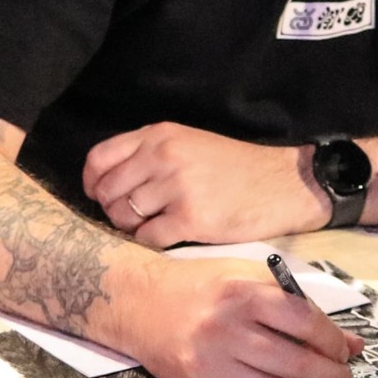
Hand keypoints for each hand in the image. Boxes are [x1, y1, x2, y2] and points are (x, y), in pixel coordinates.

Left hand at [85, 122, 327, 246]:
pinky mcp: (191, 218)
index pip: (99, 158)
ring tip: (160, 225)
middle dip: (115, 210)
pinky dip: (155, 242)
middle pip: (108, 192)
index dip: (93, 183)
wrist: (284, 184)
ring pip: (124, 217)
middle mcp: (164, 156)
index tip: (101, 196)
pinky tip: (175, 235)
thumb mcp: (192, 143)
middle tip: (138, 217)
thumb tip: (109, 183)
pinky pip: (148, 238)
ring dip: (136, 228)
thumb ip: (151, 154)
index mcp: (161, 135)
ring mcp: (177, 187)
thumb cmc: (238, 168)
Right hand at [118, 256, 365, 377]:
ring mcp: (212, 361)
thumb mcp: (250, 276)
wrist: (141, 303)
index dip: (332, 340)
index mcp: (243, 293)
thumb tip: (348, 341)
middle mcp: (226, 329)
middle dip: (329, 375)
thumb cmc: (203, 285)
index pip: (303, 321)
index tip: (345, 349)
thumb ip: (298, 304)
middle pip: (295, 362)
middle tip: (343, 376)